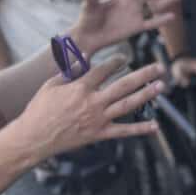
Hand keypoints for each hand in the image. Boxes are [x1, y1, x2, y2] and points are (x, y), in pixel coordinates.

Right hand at [14, 58, 164, 163]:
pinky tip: (155, 126)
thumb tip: (85, 58)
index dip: (117, 61)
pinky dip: (140, 129)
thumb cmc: (39, 110)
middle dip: (143, 74)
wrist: (34, 137)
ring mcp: (98, 118)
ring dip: (146, 94)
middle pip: (124, 84)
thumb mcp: (50, 85)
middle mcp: (92, 101)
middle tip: (159, 66)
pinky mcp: (99, 134)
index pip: (104, 69)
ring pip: (127, 104)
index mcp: (80, 87)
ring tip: (161, 86)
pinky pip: (123, 131)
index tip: (125, 57)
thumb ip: (70, 72)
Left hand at [72, 0, 182, 53]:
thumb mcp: (89, 6)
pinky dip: (161, 20)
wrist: (90, 36)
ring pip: (154, 6)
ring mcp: (135, 15)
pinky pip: (151, 23)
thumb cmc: (88, 18)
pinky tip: (172, 16)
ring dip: (166, 1)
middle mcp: (131, 3)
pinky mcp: (136, 27)